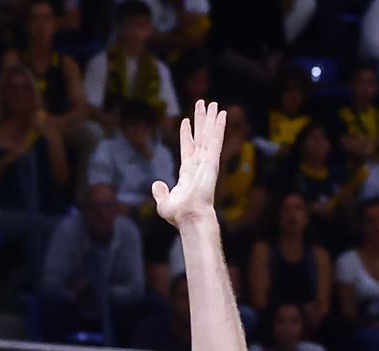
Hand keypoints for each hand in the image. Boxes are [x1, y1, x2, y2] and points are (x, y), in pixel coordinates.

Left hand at [152, 98, 225, 230]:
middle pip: (200, 137)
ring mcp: (206, 162)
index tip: (186, 121)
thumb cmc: (179, 215)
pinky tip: (222, 114)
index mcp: (187, 173)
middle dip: (201, 120)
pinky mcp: (212, 162)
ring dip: (211, 119)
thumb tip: (156, 184)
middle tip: (203, 104)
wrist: (190, 217)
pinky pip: (216, 140)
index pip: (187, 148)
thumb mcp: (163, 203)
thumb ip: (160, 192)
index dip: (187, 134)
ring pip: (209, 135)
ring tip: (213, 104)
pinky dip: (219, 127)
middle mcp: (198, 165)